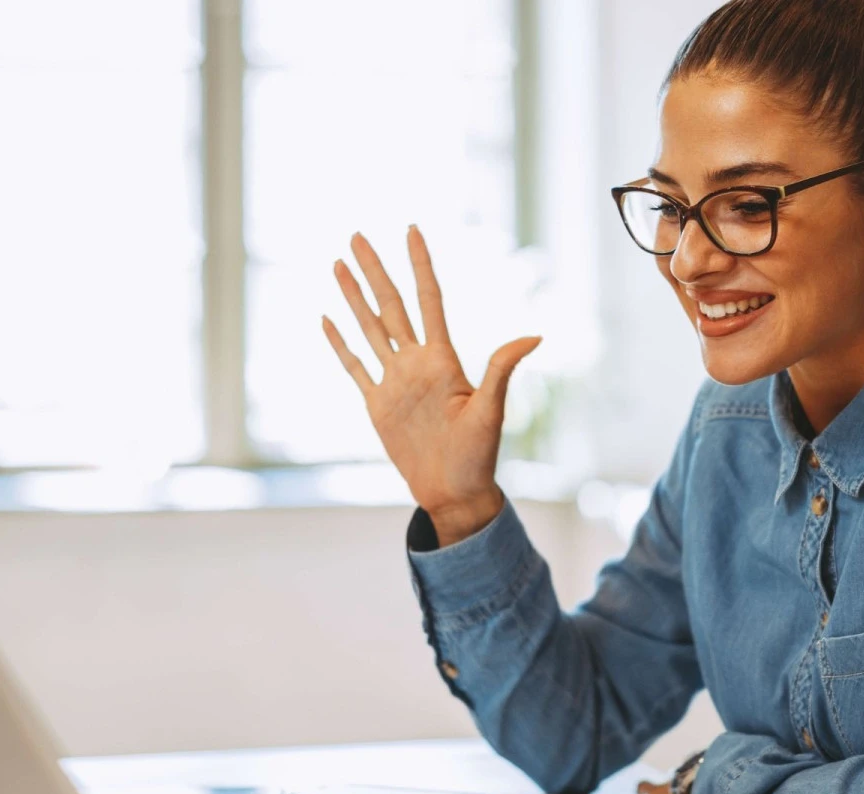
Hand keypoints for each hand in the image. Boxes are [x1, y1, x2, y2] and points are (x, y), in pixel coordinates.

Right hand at [319, 227, 542, 546]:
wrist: (455, 492)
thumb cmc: (479, 455)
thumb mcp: (491, 411)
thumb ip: (501, 369)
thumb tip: (534, 336)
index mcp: (442, 359)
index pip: (428, 300)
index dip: (419, 265)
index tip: (411, 230)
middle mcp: (416, 363)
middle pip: (390, 305)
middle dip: (374, 270)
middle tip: (357, 234)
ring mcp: (394, 382)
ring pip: (368, 328)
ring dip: (353, 297)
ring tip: (338, 263)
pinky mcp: (377, 405)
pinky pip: (355, 367)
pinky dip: (340, 344)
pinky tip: (328, 319)